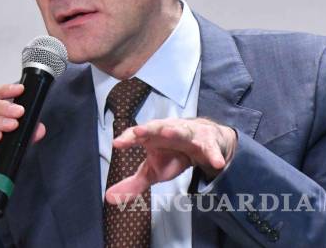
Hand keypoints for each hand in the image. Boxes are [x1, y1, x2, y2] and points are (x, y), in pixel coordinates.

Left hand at [105, 117, 235, 204]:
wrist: (202, 144)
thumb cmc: (171, 154)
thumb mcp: (152, 171)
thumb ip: (133, 184)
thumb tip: (108, 198)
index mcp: (152, 136)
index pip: (136, 135)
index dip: (127, 138)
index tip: (116, 144)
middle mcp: (168, 131)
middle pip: (156, 127)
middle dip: (148, 128)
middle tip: (138, 132)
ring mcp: (188, 134)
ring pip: (182, 131)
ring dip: (176, 131)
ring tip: (170, 133)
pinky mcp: (207, 142)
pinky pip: (211, 149)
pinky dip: (214, 155)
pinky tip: (217, 164)